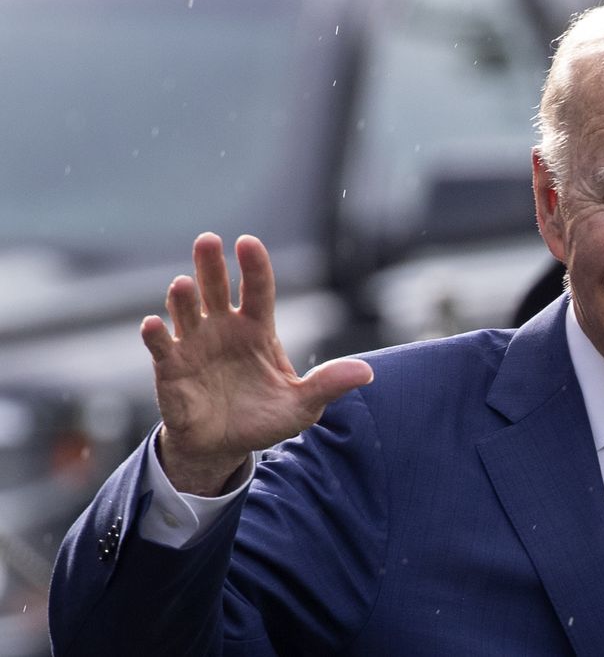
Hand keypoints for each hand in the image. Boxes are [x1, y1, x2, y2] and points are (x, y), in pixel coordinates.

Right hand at [141, 233, 373, 495]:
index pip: (257, 290)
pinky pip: (161, 348)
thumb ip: (328, 386)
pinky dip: (155, 336)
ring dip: (183, 298)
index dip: (254, 266)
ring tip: (183, 284)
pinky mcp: (171, 369)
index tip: (248, 242)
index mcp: (257, 329)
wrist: (224, 447)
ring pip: (186, 313)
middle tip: (208, 240)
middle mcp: (223, 329)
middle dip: (210, 264)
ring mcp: (194, 345)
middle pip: (216, 289)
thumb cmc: (264, 418)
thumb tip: (367, 374)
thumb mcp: (302, 405)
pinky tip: (152, 325)